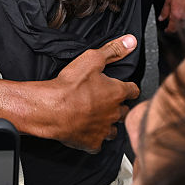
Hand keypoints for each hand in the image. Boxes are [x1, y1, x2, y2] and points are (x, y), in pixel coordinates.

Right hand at [42, 35, 139, 152]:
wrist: (51, 109)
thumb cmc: (70, 86)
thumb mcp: (91, 59)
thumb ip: (112, 50)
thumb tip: (130, 41)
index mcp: (116, 93)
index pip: (133, 91)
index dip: (128, 88)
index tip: (125, 88)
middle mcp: (114, 113)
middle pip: (124, 111)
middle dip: (118, 106)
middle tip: (106, 101)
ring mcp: (103, 130)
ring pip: (113, 130)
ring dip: (108, 124)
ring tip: (97, 117)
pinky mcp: (92, 143)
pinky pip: (97, 143)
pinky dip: (93, 138)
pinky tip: (86, 131)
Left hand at [159, 0, 184, 32]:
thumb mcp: (168, 0)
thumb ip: (164, 11)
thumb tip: (161, 18)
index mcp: (176, 15)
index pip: (172, 28)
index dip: (168, 30)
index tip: (167, 30)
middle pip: (179, 26)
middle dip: (175, 23)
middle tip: (173, 16)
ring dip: (183, 18)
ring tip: (181, 8)